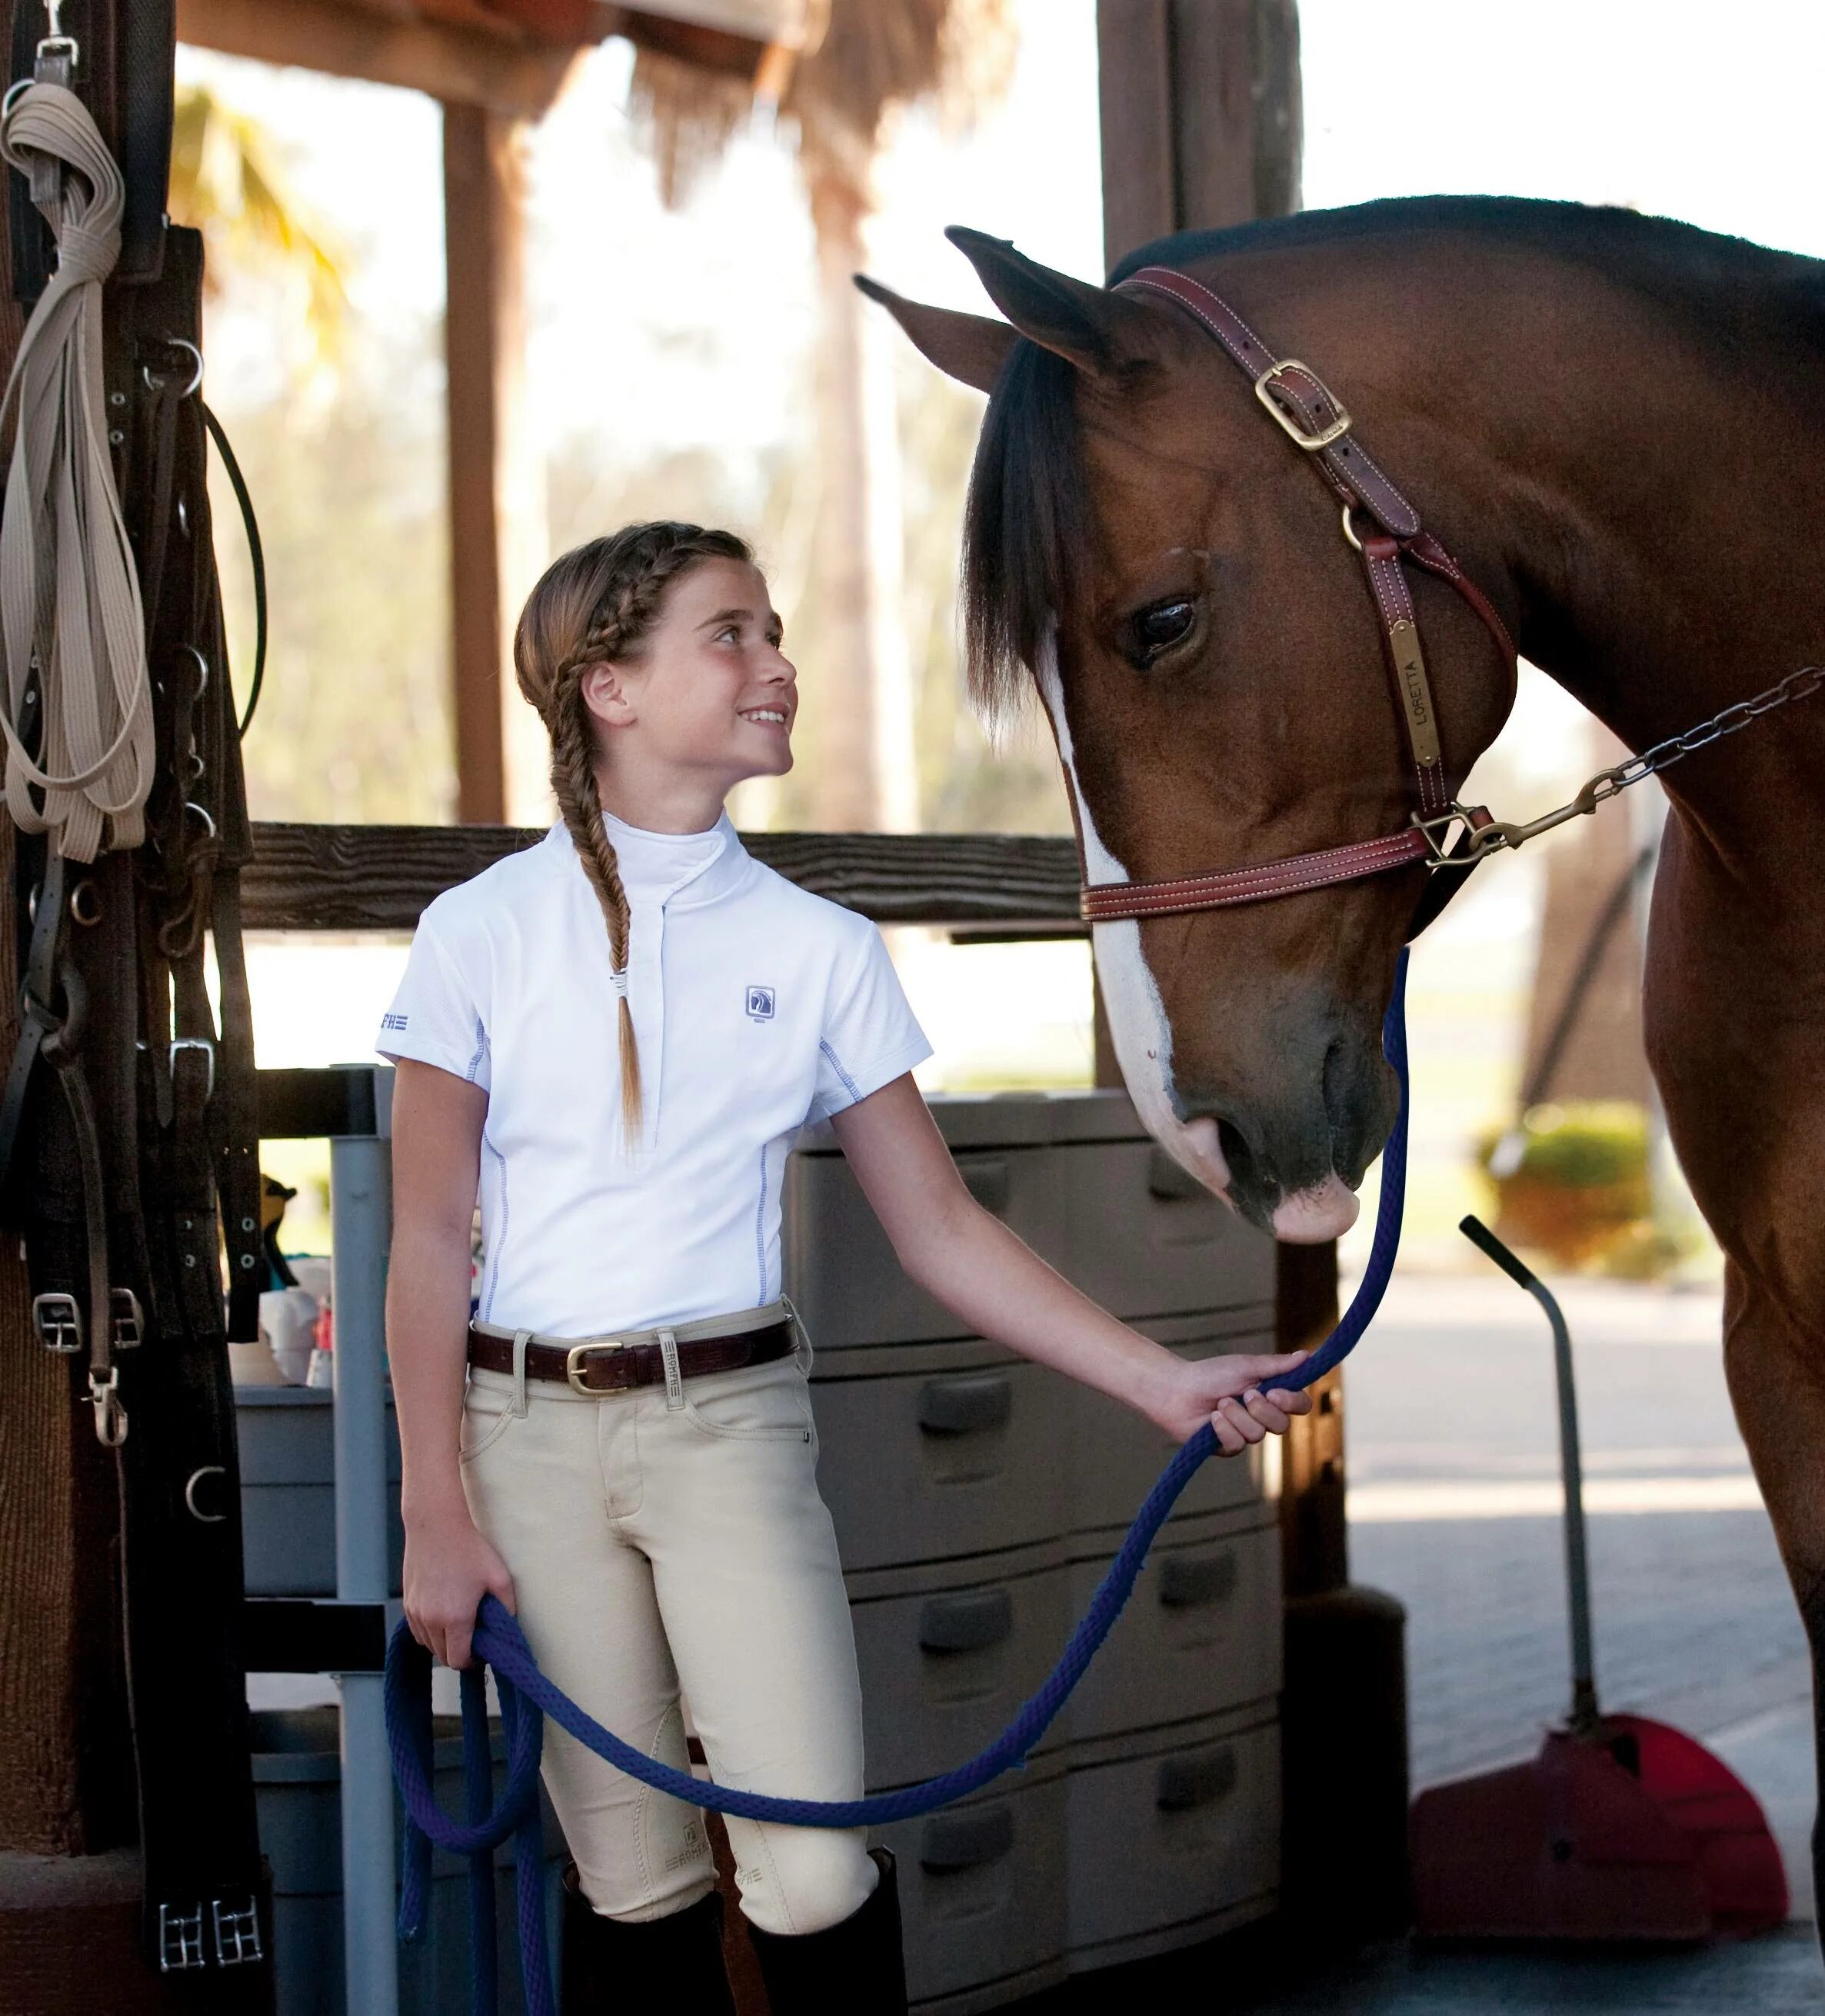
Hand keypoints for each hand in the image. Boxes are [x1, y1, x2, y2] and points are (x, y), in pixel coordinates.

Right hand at [403, 1512, 516, 1669]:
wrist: (436, 1526)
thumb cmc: (470, 1549)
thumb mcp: (500, 1577)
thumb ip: (508, 1608)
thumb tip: (508, 1627)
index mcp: (456, 1619)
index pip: (459, 1661)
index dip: (473, 1662)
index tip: (482, 1652)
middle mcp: (431, 1621)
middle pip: (443, 1656)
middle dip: (459, 1653)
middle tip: (474, 1636)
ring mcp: (415, 1613)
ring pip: (428, 1645)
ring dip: (443, 1643)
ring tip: (459, 1624)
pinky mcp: (407, 1603)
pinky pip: (417, 1631)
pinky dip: (430, 1631)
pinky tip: (443, 1614)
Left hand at [1145, 1350, 1312, 1453]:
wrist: (1176, 1390)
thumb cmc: (1210, 1374)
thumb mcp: (1245, 1366)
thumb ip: (1276, 1365)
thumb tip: (1306, 1355)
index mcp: (1270, 1394)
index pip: (1299, 1405)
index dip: (1292, 1403)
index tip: (1274, 1392)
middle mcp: (1261, 1416)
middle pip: (1282, 1426)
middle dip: (1261, 1410)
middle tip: (1244, 1394)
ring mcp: (1245, 1433)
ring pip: (1257, 1435)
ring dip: (1236, 1415)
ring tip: (1220, 1403)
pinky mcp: (1228, 1446)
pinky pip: (1237, 1445)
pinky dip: (1223, 1428)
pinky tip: (1212, 1419)